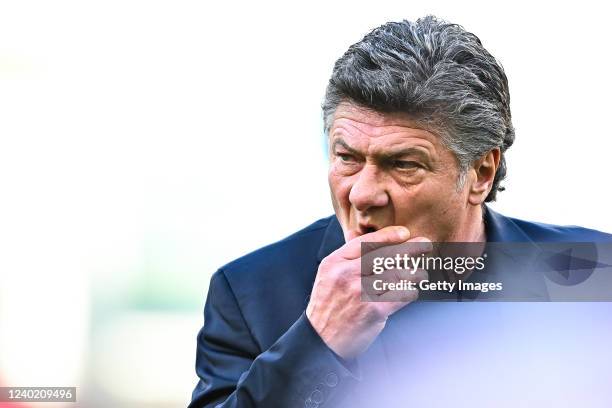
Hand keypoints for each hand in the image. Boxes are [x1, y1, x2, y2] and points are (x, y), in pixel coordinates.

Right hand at [306, 226, 430, 359]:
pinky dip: (410, 290)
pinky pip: (401, 294)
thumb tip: (360, 234)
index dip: (388, 236)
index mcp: (334, 263)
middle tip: (425, 244)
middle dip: (409, 248)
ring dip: (414, 271)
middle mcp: (346, 275)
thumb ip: (346, 257)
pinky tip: (413, 289)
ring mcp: (360, 292)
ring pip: (397, 274)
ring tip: (421, 271)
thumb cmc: (329, 305)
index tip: (405, 233)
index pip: (365, 242)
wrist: (321, 340)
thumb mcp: (328, 275)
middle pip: (385, 255)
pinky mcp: (374, 310)